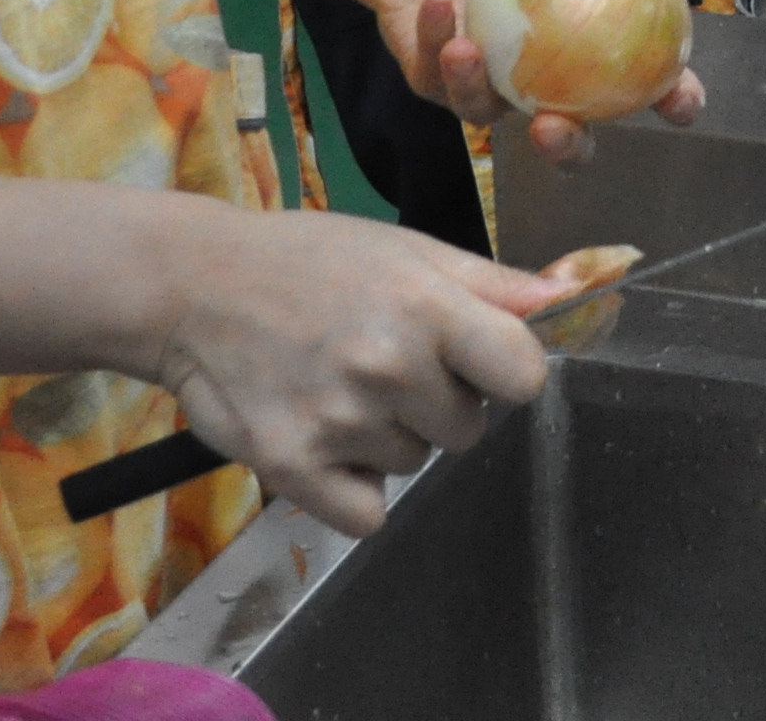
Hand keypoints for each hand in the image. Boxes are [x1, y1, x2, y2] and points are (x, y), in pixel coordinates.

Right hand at [147, 191, 570, 534]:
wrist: (192, 287)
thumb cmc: (308, 261)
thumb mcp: (407, 251)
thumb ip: (494, 285)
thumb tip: (573, 295)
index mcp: (425, 307)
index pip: (523, 376)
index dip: (506, 373)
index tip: (477, 362)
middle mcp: (386, 367)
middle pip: (467, 431)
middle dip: (438, 404)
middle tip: (383, 362)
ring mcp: (338, 422)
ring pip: (415, 466)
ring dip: (389, 438)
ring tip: (340, 386)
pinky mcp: (291, 468)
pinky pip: (368, 515)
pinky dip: (354, 490)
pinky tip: (326, 439)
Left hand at [371, 0, 708, 167]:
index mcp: (587, 50)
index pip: (645, 86)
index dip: (672, 101)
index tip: (680, 101)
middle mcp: (543, 85)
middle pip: (569, 142)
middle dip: (565, 148)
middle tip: (552, 128)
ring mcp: (489, 89)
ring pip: (486, 115)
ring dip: (476, 87)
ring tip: (466, 49)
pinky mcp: (435, 82)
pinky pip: (436, 75)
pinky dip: (436, 38)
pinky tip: (438, 3)